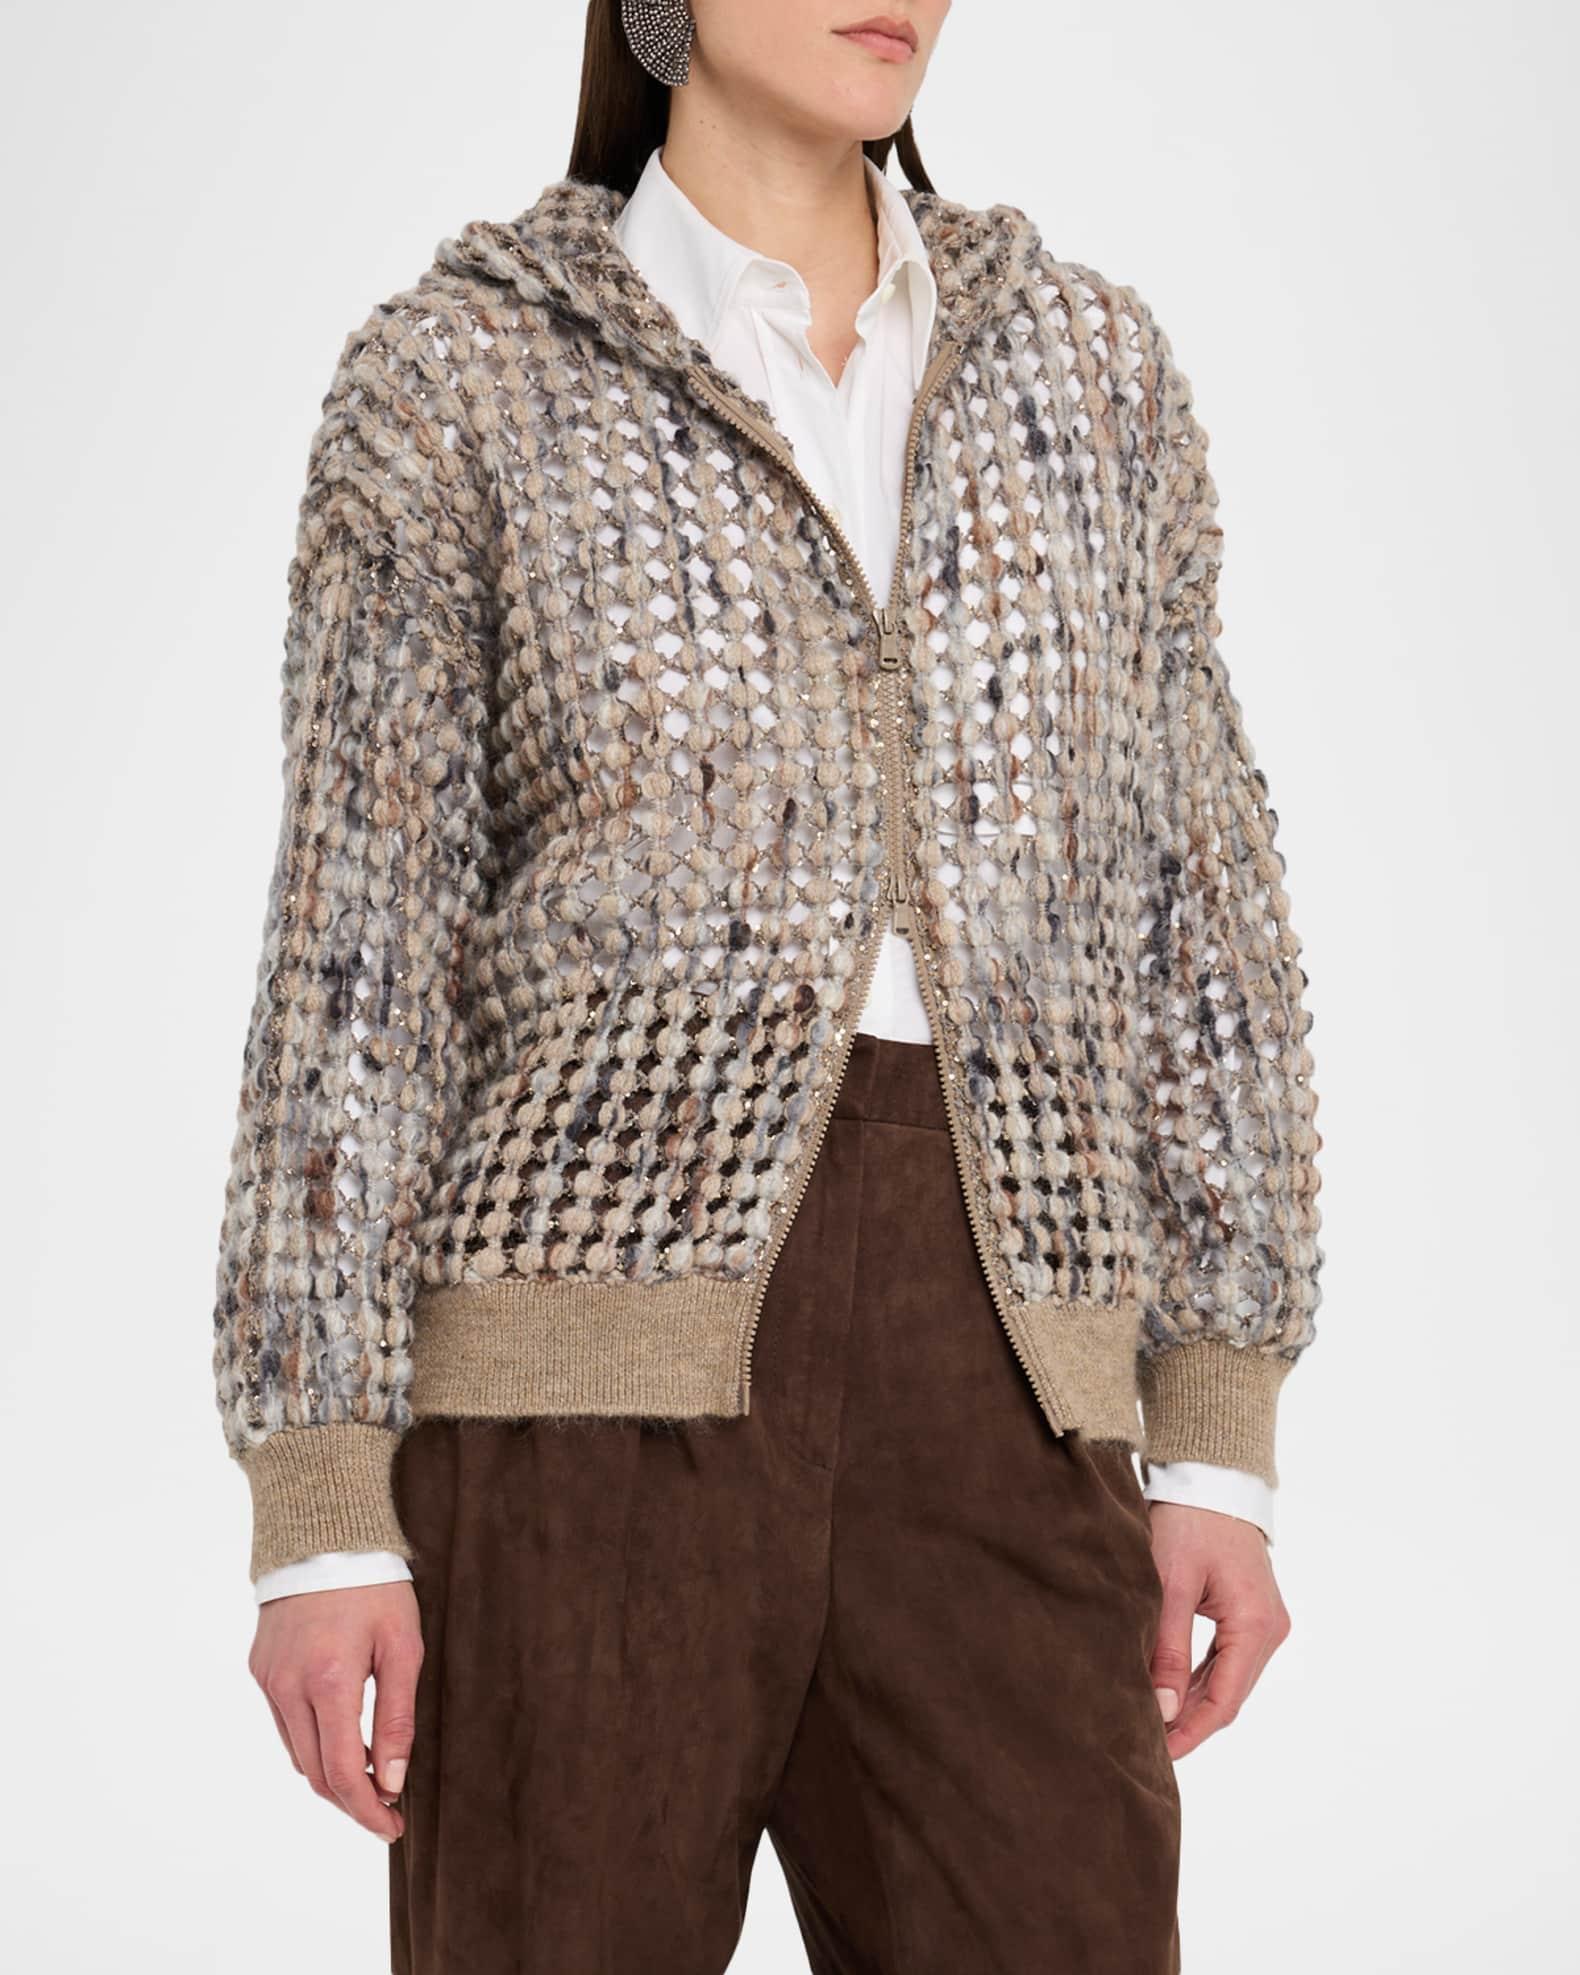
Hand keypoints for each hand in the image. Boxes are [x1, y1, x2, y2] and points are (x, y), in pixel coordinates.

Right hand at [248, 1581, 422, 1839]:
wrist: (323, 1533)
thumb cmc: (373, 1585)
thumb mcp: (403, 1645)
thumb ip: (397, 1715)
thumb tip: (393, 1779)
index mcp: (330, 1682)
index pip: (344, 1774)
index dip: (368, 1810)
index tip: (392, 1826)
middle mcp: (289, 1687)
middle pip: (316, 1774)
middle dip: (351, 1802)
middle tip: (386, 1811)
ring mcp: (269, 1680)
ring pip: (297, 1754)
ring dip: (330, 1775)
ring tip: (370, 1777)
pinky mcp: (259, 1670)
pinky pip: (284, 1725)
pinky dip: (311, 1743)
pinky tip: (339, 1738)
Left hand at [1145, 1503, 1290, 1758]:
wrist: (1209, 1476)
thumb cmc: (1189, 1521)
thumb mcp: (1170, 1584)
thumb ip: (1168, 1649)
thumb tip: (1163, 1710)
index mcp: (1255, 1625)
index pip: (1224, 1701)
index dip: (1191, 1732)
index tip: (1158, 1753)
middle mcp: (1269, 1628)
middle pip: (1229, 1695)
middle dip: (1190, 1722)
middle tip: (1146, 1744)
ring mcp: (1264, 1620)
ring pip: (1227, 1679)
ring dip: (1193, 1702)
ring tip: (1154, 1724)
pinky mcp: (1251, 1611)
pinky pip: (1227, 1658)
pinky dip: (1200, 1677)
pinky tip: (1171, 1691)